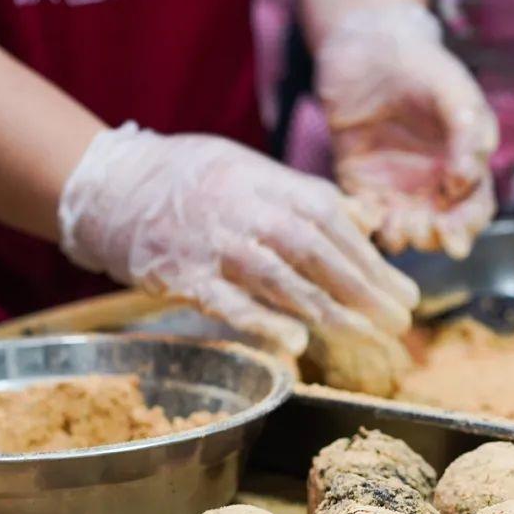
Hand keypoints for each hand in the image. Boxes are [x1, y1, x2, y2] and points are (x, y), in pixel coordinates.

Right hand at [58, 124, 417, 389]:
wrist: (108, 184)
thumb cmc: (192, 179)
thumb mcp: (253, 170)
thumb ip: (308, 197)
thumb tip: (369, 220)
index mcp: (268, 181)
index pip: (332, 218)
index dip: (372, 256)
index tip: (405, 290)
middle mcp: (246, 209)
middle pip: (315, 249)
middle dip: (364, 287)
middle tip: (401, 319)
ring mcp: (213, 243)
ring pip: (279, 276)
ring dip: (329, 308)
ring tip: (368, 334)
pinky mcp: (182, 275)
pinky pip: (227, 301)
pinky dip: (262, 322)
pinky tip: (297, 342)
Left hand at [316, 5, 497, 260]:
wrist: (367, 45)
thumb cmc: (420, 65)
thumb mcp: (453, 90)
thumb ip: (468, 131)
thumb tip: (467, 181)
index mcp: (464, 164)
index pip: (474, 209)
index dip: (467, 226)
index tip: (455, 234)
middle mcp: (432, 182)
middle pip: (439, 227)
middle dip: (433, 237)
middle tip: (423, 231)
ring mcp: (394, 185)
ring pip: (402, 228)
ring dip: (401, 236)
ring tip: (395, 227)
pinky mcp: (358, 182)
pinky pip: (363, 214)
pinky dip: (365, 223)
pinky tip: (364, 213)